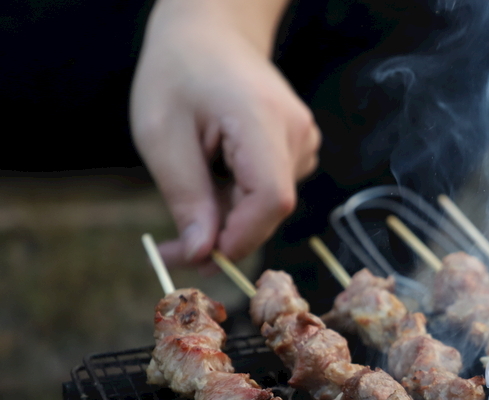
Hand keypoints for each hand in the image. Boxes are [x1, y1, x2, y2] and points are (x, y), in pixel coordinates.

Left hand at [130, 0, 320, 269]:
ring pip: (270, 205)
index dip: (240, 237)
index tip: (198, 256)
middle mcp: (296, 132)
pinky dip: (241, 200)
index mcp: (262, 120)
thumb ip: (187, 196)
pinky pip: (273, 192)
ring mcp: (304, 140)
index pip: (271, 198)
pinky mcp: (302, 147)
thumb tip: (203, 254)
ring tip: (195, 185)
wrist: (210, 33)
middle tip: (174, 247)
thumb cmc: (179, 73)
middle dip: (224, 235)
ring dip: (230, 215)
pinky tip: (218, 174)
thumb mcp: (162, 135)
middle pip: (271, 208)